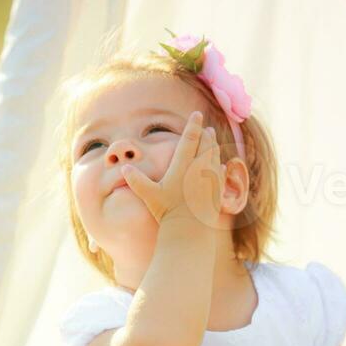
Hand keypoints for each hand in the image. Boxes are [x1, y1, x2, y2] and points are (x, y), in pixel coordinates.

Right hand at [120, 110, 225, 227]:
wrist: (190, 230)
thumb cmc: (167, 212)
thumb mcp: (149, 195)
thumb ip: (136, 180)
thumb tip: (124, 167)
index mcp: (182, 166)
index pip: (189, 139)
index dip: (193, 125)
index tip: (197, 114)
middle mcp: (198, 170)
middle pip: (206, 145)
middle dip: (206, 134)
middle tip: (206, 127)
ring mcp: (210, 179)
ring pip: (215, 157)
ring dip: (214, 146)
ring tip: (212, 140)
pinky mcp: (217, 191)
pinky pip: (221, 174)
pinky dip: (220, 166)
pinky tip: (221, 166)